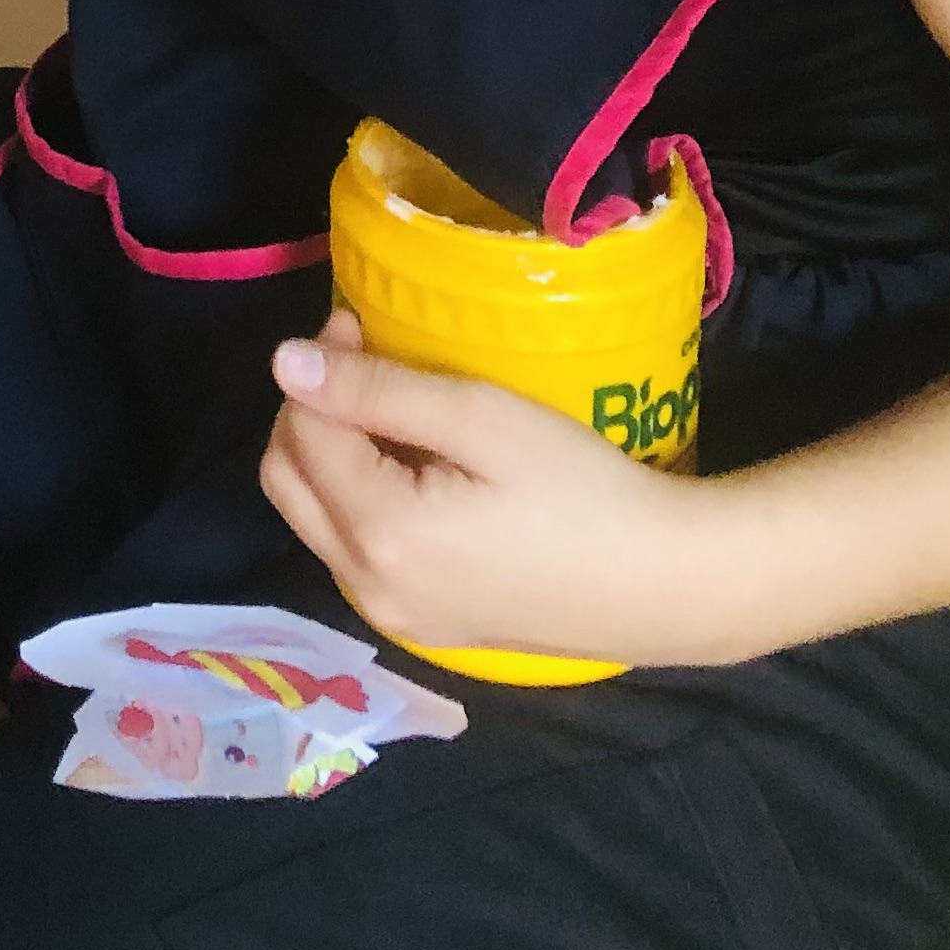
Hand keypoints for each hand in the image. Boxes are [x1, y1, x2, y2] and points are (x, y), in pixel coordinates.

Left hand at [259, 313, 750, 670]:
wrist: (664, 585)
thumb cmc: (579, 489)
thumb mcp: (479, 418)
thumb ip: (374, 391)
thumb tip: (285, 361)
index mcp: (378, 535)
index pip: (300, 432)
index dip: (316, 367)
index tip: (358, 322)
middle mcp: (367, 589)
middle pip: (286, 481)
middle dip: (308, 412)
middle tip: (363, 360)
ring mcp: (395, 617)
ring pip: (315, 519)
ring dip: (330, 456)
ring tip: (391, 410)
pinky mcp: (425, 627)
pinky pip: (354, 554)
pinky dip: (359, 501)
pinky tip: (414, 470)